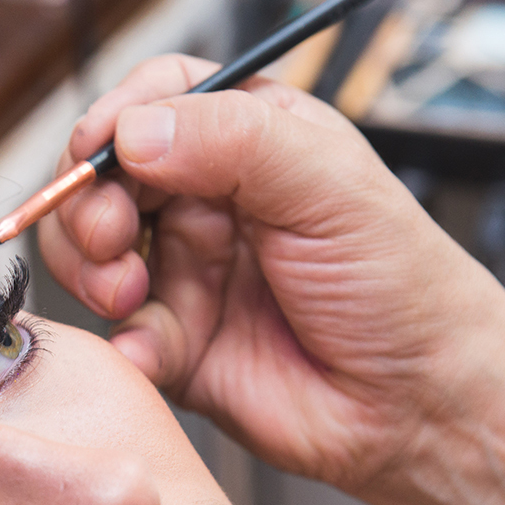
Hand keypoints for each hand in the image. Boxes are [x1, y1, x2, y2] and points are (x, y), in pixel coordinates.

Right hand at [39, 55, 504, 492]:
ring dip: (88, 269)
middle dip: (87, 203)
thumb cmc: (399, 286)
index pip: (155, 100)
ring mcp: (186, 274)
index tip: (96, 150)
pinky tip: (150, 350)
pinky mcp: (175, 344)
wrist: (416, 405)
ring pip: (90, 254)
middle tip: (112, 236)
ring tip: (127, 293)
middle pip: (103, 178)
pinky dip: (122, 343)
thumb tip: (134, 132)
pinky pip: (119, 335)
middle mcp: (208, 203)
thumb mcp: (328, 186)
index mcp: (249, 142)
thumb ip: (233, 142)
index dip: (113, 119)